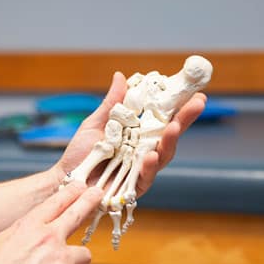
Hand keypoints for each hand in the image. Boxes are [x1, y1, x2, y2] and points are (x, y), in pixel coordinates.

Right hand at [0, 182, 102, 263]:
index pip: (55, 203)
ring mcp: (61, 258)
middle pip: (77, 213)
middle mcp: (48, 237)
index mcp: (28, 226)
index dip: (70, 193)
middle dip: (89, 201)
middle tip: (97, 193)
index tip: (80, 186)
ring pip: (85, 256)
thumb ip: (2, 244)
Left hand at [53, 72, 206, 197]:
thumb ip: (111, 104)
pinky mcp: (134, 188)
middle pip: (171, 134)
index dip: (180, 106)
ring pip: (164, 155)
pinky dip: (149, 166)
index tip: (194, 91)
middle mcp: (145, 150)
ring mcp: (142, 169)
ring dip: (171, 141)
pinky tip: (151, 156)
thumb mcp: (95, 123)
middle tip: (197, 103)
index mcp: (139, 134)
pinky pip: (146, 176)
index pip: (164, 118)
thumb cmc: (81, 153)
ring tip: (175, 126)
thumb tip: (121, 76)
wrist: (66, 180)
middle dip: (185, 119)